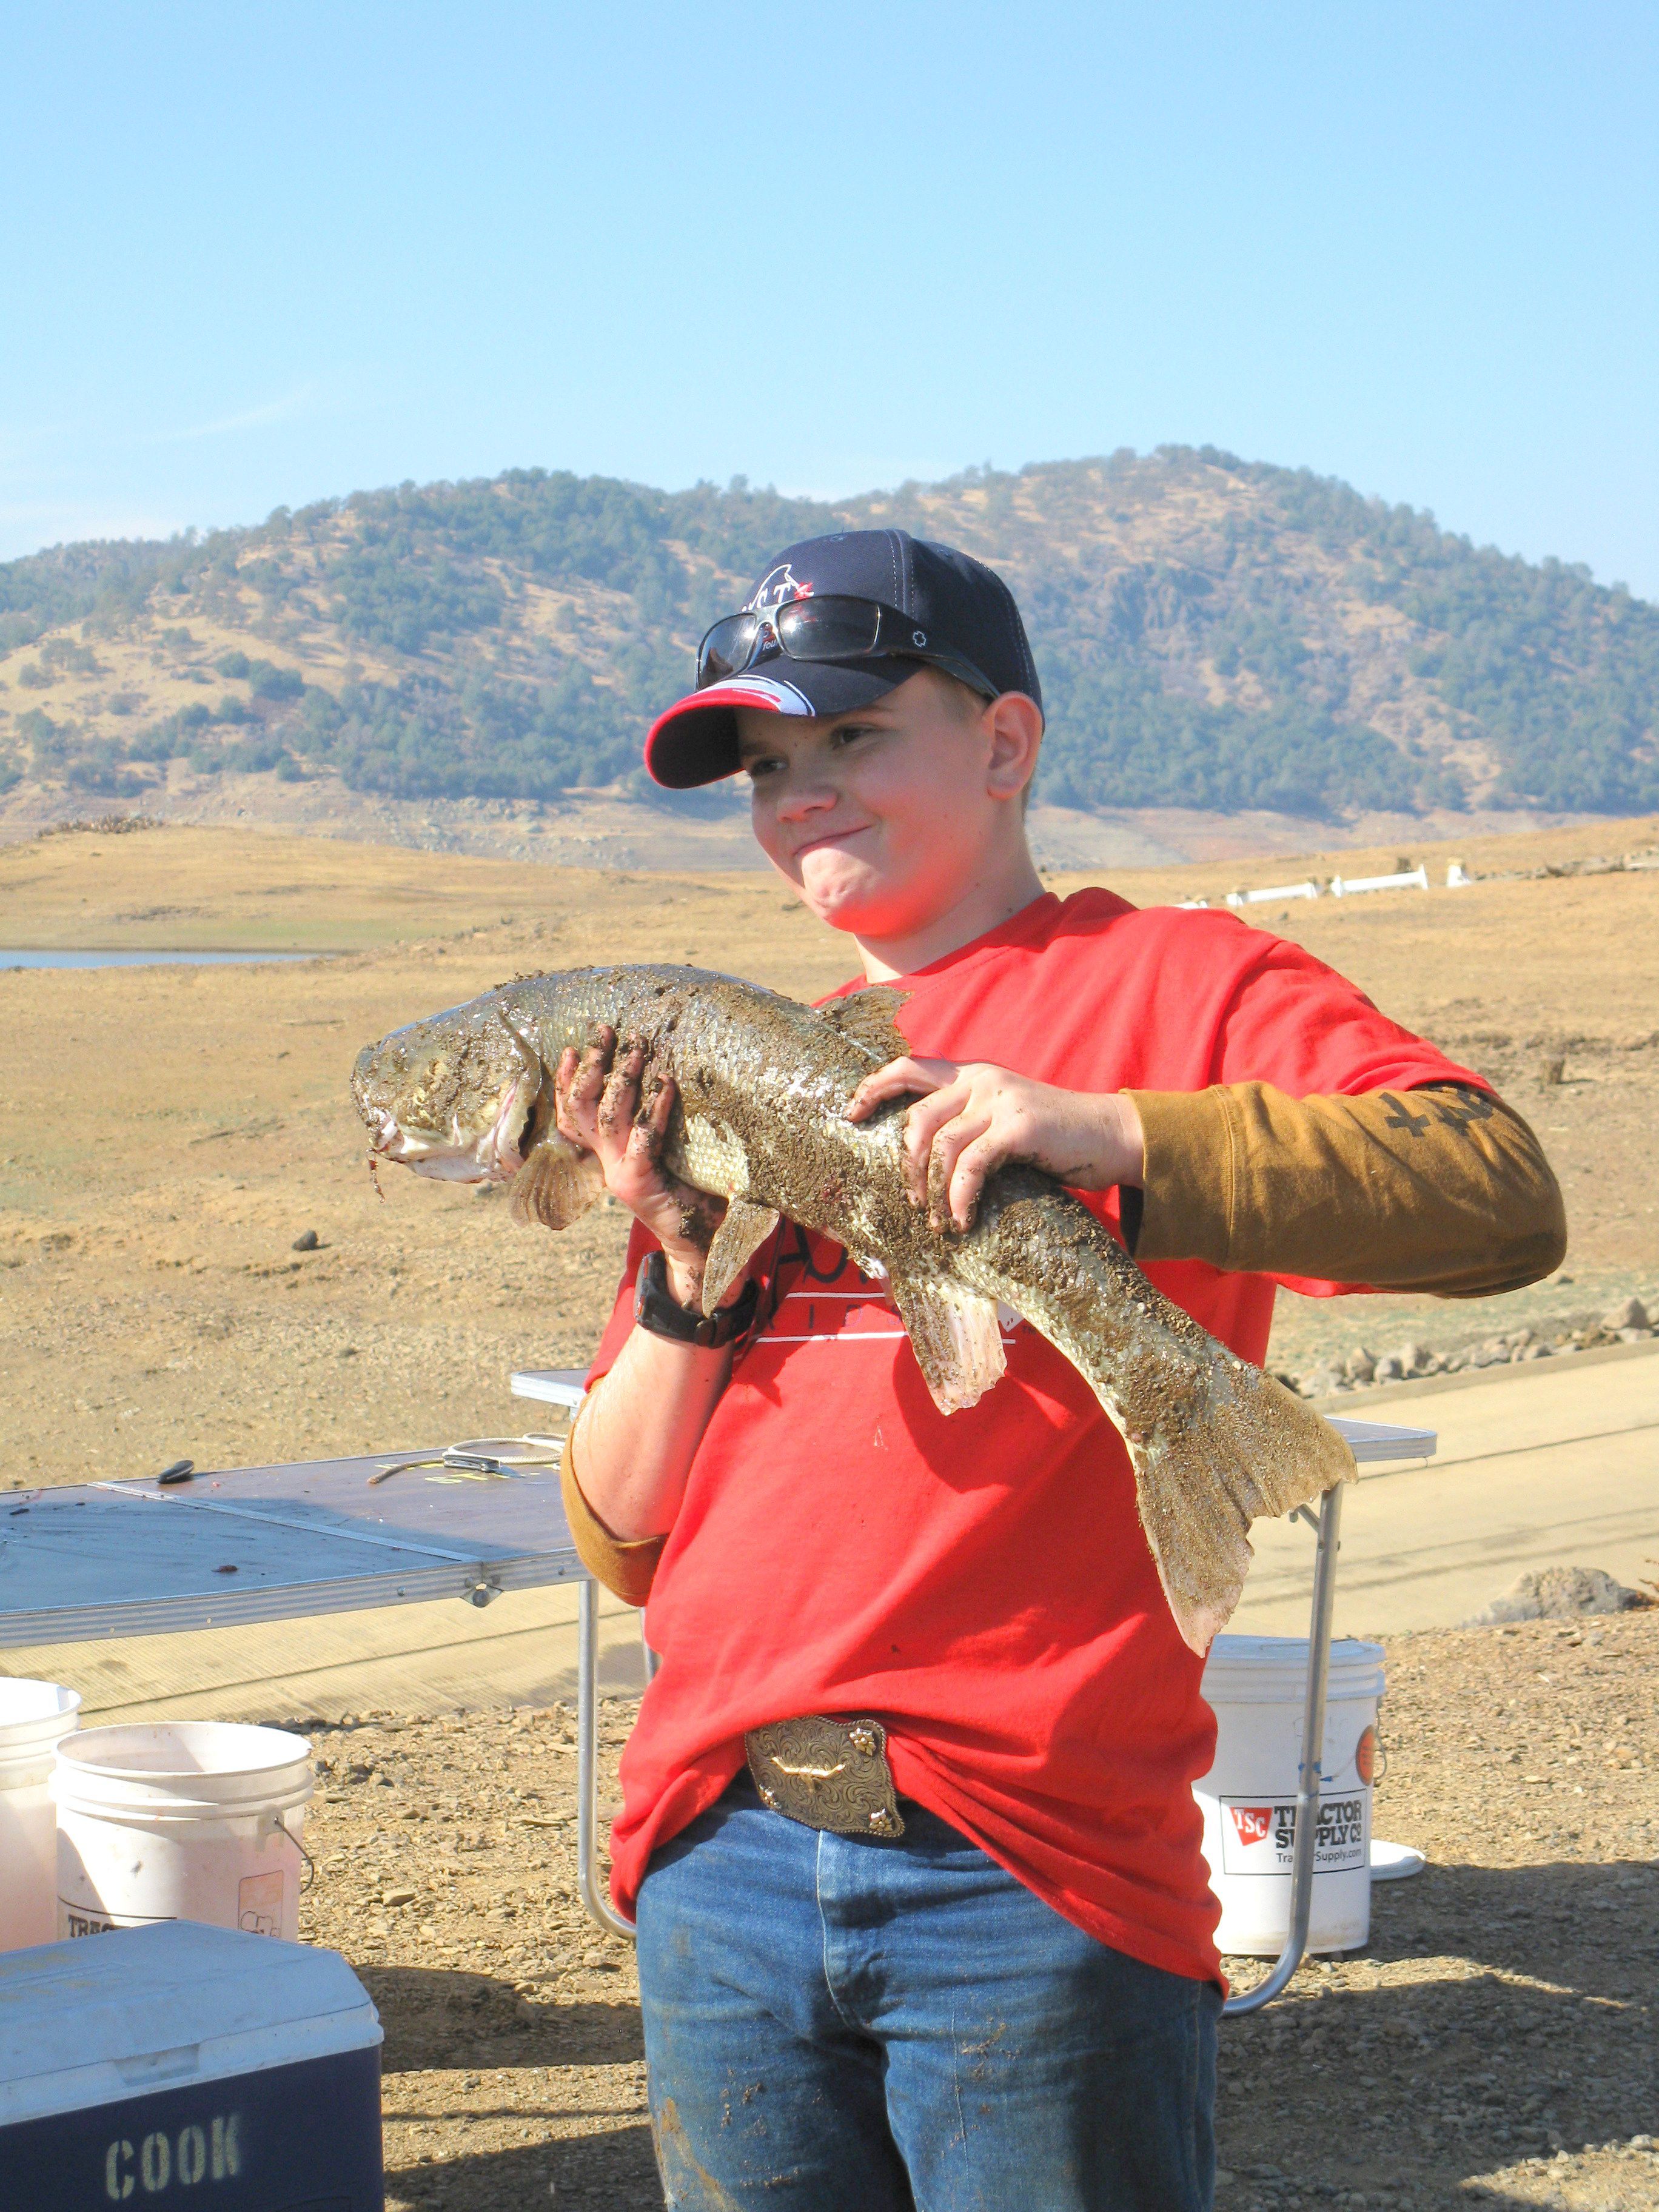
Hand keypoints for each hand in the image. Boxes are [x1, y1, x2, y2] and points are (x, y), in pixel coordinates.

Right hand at [554, 1027, 724, 1304]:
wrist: (699, 1246)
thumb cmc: (691, 1194)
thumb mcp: (663, 1156)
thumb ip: (651, 1127)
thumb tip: (663, 1073)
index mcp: (606, 1155)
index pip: (572, 1114)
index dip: (565, 1081)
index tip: (571, 1047)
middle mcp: (606, 1162)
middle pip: (582, 1107)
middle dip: (590, 1065)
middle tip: (603, 1031)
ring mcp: (620, 1173)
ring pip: (608, 1116)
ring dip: (621, 1078)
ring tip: (636, 1048)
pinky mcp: (640, 1182)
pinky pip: (644, 1136)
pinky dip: (655, 1107)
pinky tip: (667, 1083)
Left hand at [845, 1056, 1144, 1233]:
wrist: (1109, 1135)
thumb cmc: (1053, 1138)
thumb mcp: (1002, 1120)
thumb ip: (967, 1124)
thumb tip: (922, 1162)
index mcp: (972, 1075)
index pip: (910, 1067)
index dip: (875, 1086)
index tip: (850, 1112)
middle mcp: (981, 1080)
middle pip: (917, 1117)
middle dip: (907, 1165)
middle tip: (913, 1201)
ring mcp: (1000, 1100)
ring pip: (941, 1143)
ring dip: (932, 1189)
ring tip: (939, 1222)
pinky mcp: (1018, 1127)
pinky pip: (971, 1165)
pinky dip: (960, 1197)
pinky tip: (963, 1220)